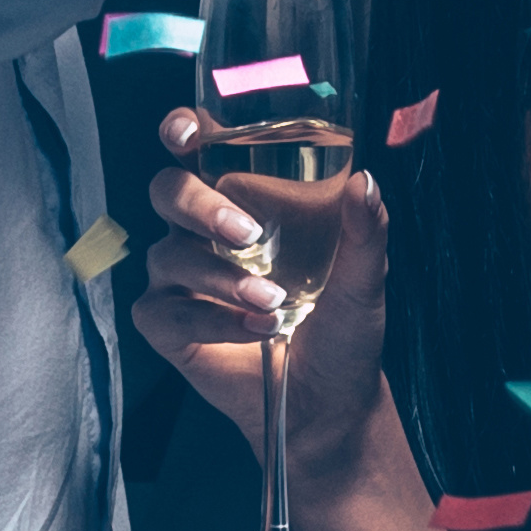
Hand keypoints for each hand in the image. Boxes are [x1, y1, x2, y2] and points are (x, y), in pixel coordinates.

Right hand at [130, 120, 392, 492]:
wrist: (327, 401)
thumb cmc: (341, 329)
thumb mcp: (364, 278)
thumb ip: (364, 230)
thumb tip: (365, 182)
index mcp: (243, 201)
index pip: (197, 150)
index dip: (182, 130)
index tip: (188, 131)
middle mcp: (201, 232)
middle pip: (168, 190)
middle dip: (200, 205)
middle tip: (246, 234)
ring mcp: (179, 276)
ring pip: (168, 253)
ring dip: (221, 278)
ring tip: (274, 304)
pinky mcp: (165, 323)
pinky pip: (166, 309)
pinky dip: (212, 321)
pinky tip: (253, 332)